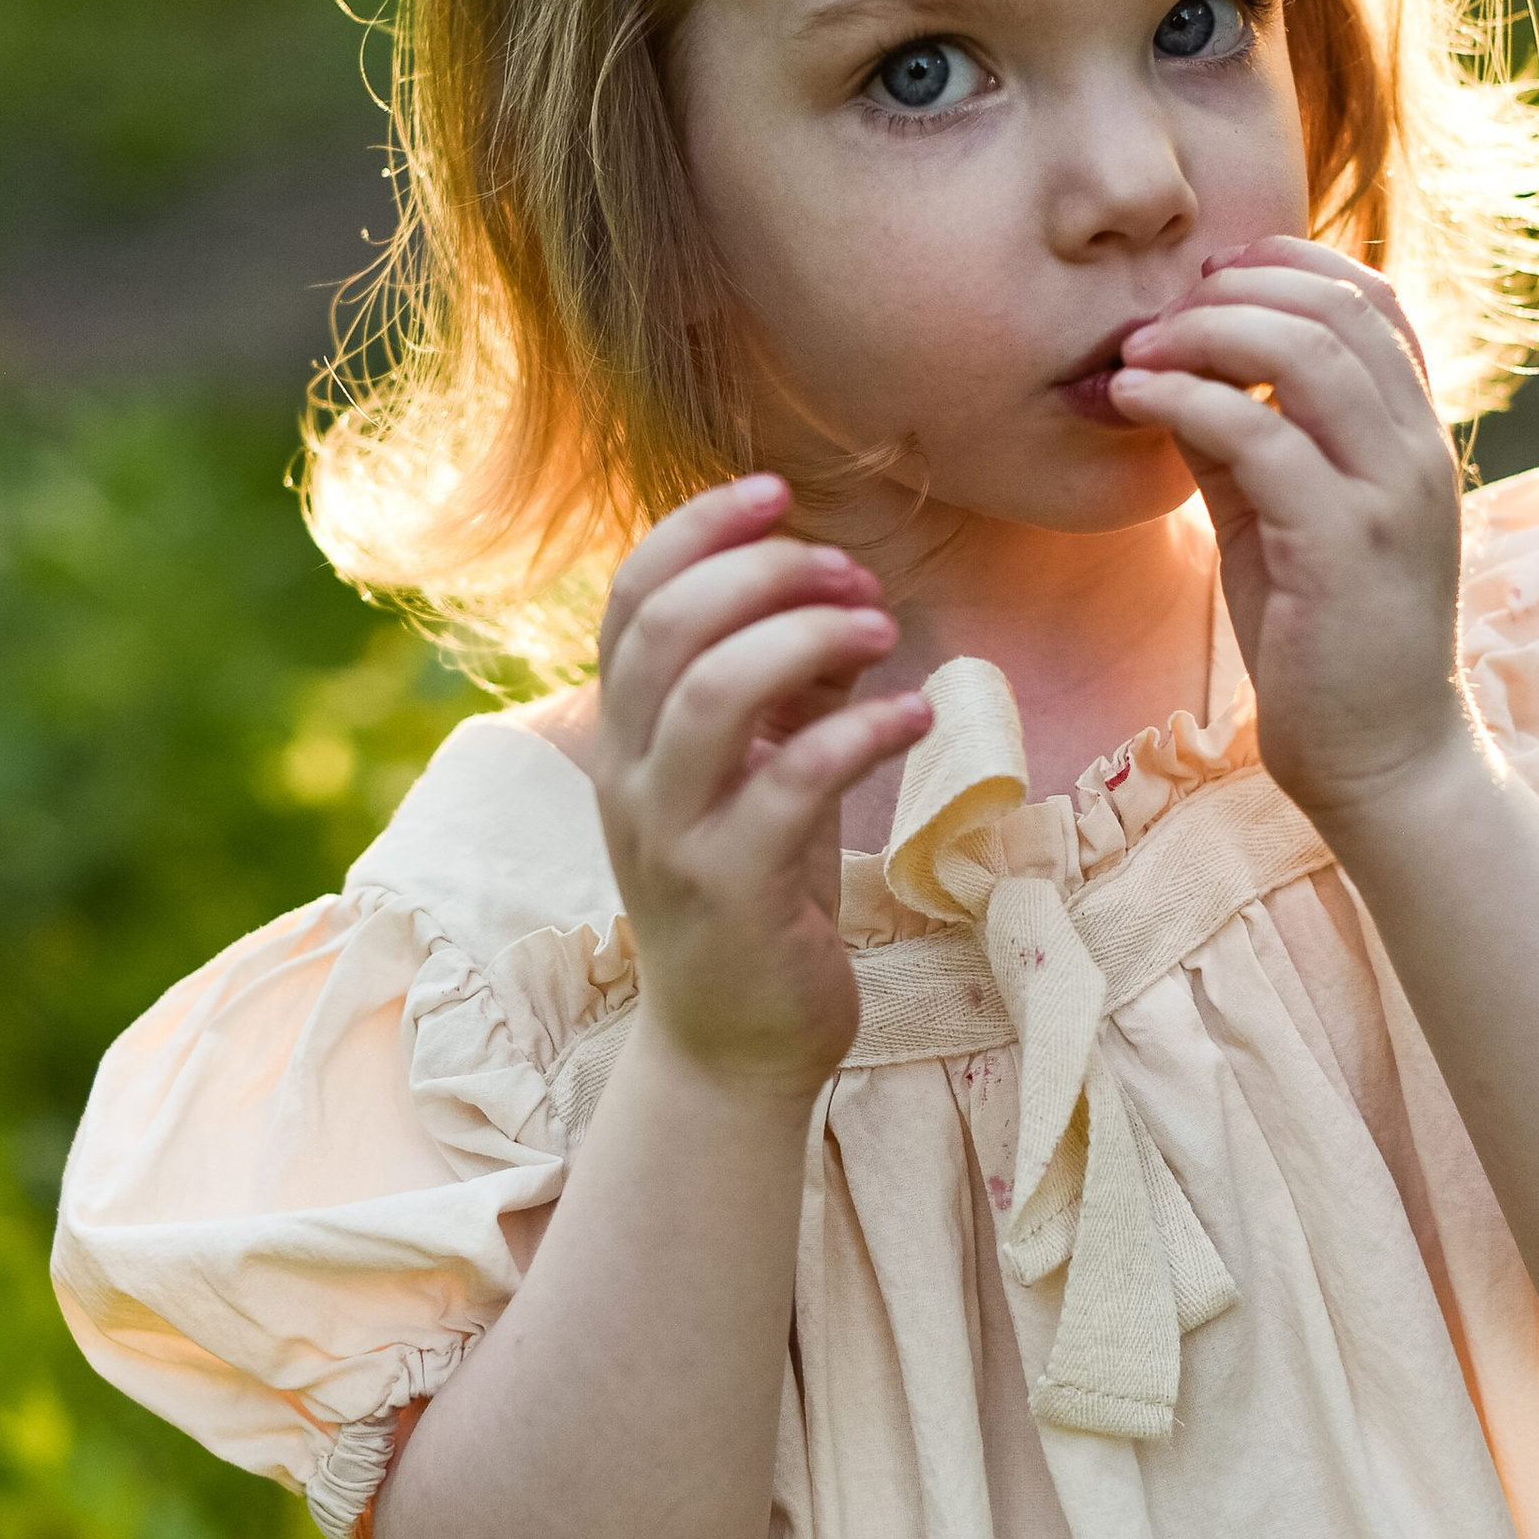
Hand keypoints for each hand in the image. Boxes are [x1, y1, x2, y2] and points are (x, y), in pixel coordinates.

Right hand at [592, 479, 934, 1098]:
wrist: (735, 1046)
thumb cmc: (758, 894)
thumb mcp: (765, 772)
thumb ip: (789, 688)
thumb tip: (845, 598)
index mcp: (627, 733)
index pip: (630, 597)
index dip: (697, 529)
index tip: (777, 492)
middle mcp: (632, 775)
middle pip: (666, 628)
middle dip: (761, 572)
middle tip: (849, 571)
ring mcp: (672, 834)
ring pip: (710, 694)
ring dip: (805, 638)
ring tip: (880, 628)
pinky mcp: (731, 890)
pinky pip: (786, 784)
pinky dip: (856, 731)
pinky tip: (911, 716)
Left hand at [1106, 238, 1471, 836]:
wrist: (1380, 760)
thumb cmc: (1324, 643)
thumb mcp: (1278, 521)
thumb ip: (1240, 443)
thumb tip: (1170, 371)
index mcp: (1412, 436)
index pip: (1373, 299)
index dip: (1288, 264)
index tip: (1206, 276)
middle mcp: (1415, 450)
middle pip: (1336, 307)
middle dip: (1231, 292)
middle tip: (1152, 317)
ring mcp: (1388, 493)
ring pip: (1305, 353)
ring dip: (1204, 333)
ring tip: (1136, 351)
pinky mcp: (1343, 543)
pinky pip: (1260, 435)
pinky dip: (1185, 400)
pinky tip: (1133, 400)